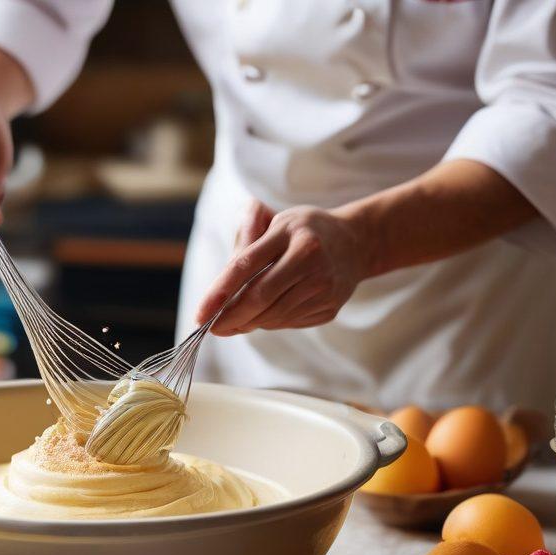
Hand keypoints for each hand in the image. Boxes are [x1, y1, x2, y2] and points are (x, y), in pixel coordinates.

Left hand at [196, 201, 369, 334]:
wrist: (355, 243)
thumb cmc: (304, 232)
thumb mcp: (276, 224)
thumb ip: (245, 247)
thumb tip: (219, 293)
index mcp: (292, 232)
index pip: (246, 265)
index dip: (219, 292)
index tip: (200, 313)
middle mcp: (311, 259)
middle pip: (260, 297)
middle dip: (231, 317)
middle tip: (212, 328)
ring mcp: (324, 286)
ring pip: (273, 316)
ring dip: (250, 321)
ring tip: (238, 318)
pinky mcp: (330, 307)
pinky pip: (289, 322)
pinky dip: (271, 322)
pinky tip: (268, 312)